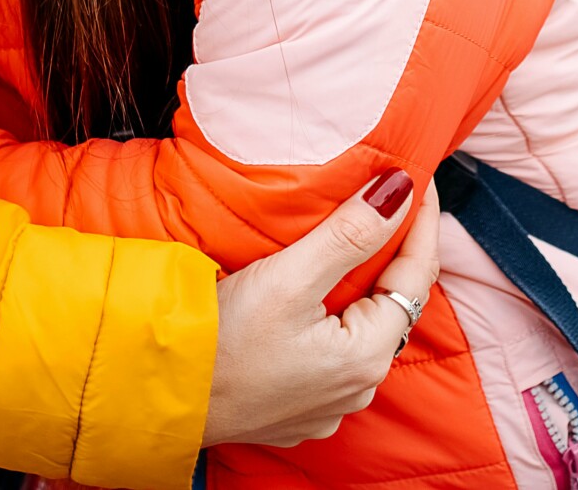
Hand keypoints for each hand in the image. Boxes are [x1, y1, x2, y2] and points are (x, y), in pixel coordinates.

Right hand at [201, 169, 437, 448]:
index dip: (420, 218)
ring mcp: (329, 401)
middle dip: (394, 247)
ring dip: (364, 280)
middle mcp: (358, 386)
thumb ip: (350, 234)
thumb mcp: (289, 278)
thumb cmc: (218, 343)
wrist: (157, 402)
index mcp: (367, 356)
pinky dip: (337, 311)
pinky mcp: (300, 404)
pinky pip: (336, 348)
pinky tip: (321, 288)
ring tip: (359, 232)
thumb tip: (402, 189)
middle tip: (388, 195)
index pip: (417, 272)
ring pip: (364, 324)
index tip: (414, 173)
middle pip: (394, 300)